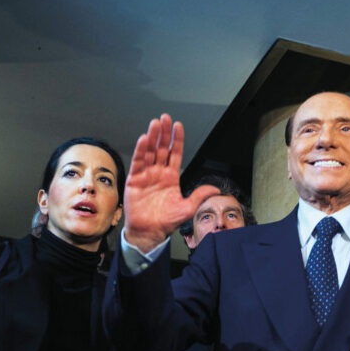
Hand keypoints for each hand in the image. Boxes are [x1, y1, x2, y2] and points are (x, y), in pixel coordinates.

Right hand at [122, 115, 218, 252]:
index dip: (177, 140)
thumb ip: (199, 195)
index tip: (178, 126)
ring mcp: (146, 175)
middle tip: (165, 118)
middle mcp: (158, 173)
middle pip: (161, 148)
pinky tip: (143, 140)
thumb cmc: (166, 222)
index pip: (175, 154)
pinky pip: (137, 162)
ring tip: (154, 124)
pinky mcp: (134, 180)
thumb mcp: (188, 208)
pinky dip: (140, 151)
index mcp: (171, 177)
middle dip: (164, 133)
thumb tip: (215, 188)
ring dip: (152, 137)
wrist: (149, 232)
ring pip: (149, 152)